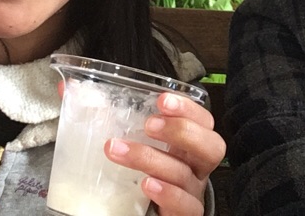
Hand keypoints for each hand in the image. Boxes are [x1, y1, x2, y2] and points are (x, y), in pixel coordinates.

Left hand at [107, 93, 226, 214]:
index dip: (187, 109)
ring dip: (151, 159)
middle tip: (150, 124)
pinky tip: (147, 184)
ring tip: (120, 150)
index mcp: (191, 146)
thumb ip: (133, 128)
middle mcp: (197, 168)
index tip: (162, 100)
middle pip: (210, 147)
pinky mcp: (184, 214)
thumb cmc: (149, 176)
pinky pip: (185, 207)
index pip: (203, 122)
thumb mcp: (148, 149)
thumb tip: (93, 102)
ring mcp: (192, 193)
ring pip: (184, 174)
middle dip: (181, 131)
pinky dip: (167, 193)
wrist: (150, 212)